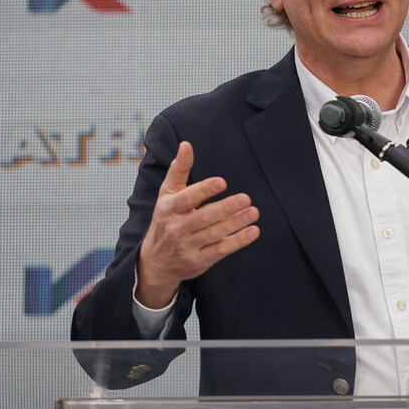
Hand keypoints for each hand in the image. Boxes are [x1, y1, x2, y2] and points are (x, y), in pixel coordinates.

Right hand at [135, 141, 259, 307]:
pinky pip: (221, 250)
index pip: (187, 198)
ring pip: (215, 234)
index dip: (204, 190)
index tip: (221, 182)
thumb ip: (178, 170)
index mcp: (169, 208)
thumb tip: (186, 145)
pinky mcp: (199, 261)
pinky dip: (238, 241)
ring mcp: (187, 246)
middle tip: (245, 198)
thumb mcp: (167, 195)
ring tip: (253, 212)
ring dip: (236, 223)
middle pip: (203, 217)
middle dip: (226, 208)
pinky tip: (253, 231)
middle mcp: (176, 228)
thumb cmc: (165, 220)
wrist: (154, 263)